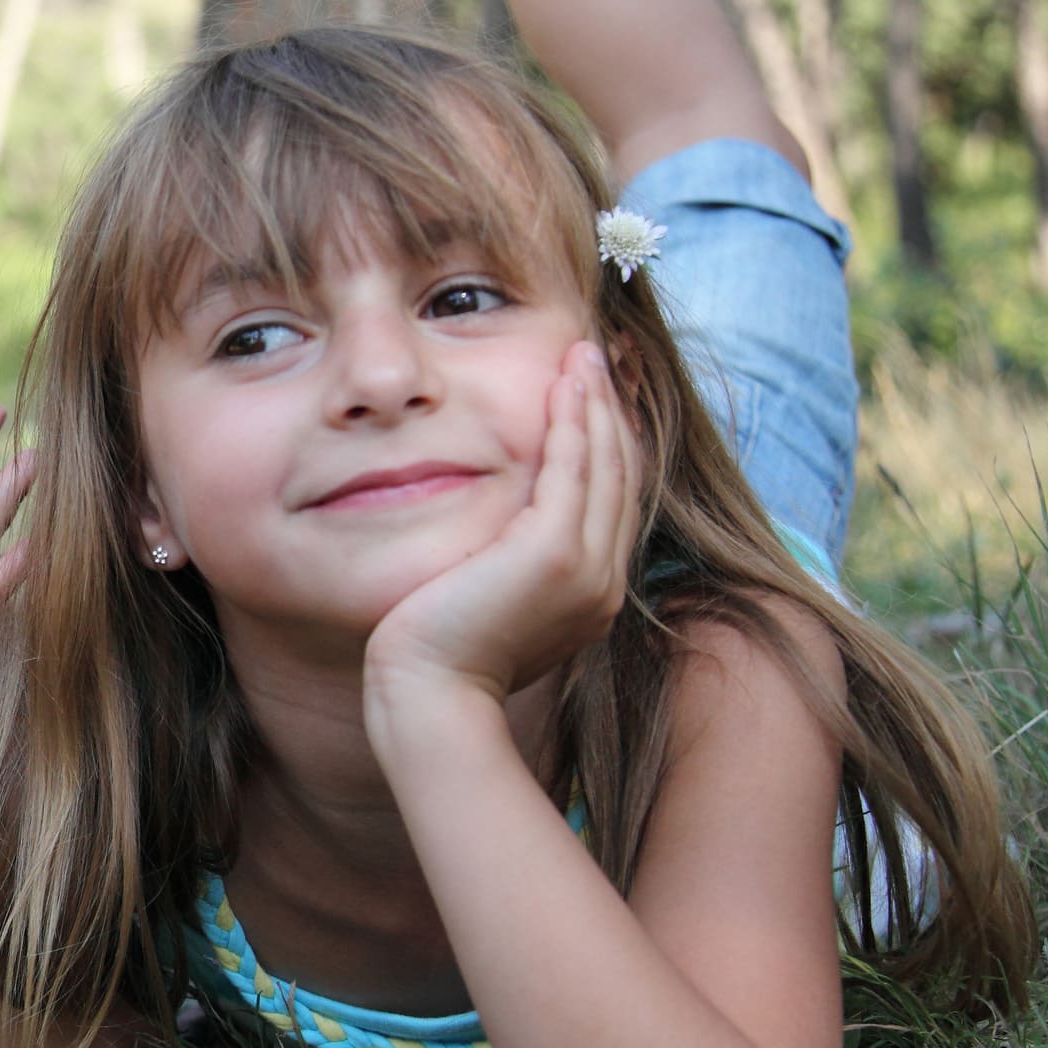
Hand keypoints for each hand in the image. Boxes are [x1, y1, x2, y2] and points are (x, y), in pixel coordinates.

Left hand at [364, 344, 637, 717]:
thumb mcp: (487, 603)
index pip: (608, 501)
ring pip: (605, 465)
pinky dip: (574, 421)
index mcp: (590, 594)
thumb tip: (494, 539)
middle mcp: (603, 581)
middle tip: (597, 357)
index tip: (592, 395)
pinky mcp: (557, 554)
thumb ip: (508, 567)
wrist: (428, 693)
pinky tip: (566, 384)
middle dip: (610, 411)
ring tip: (585, 354)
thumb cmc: (438, 655)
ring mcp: (588, 569)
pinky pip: (575, 469)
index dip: (605, 442)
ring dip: (597, 403)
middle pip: (619, 475)